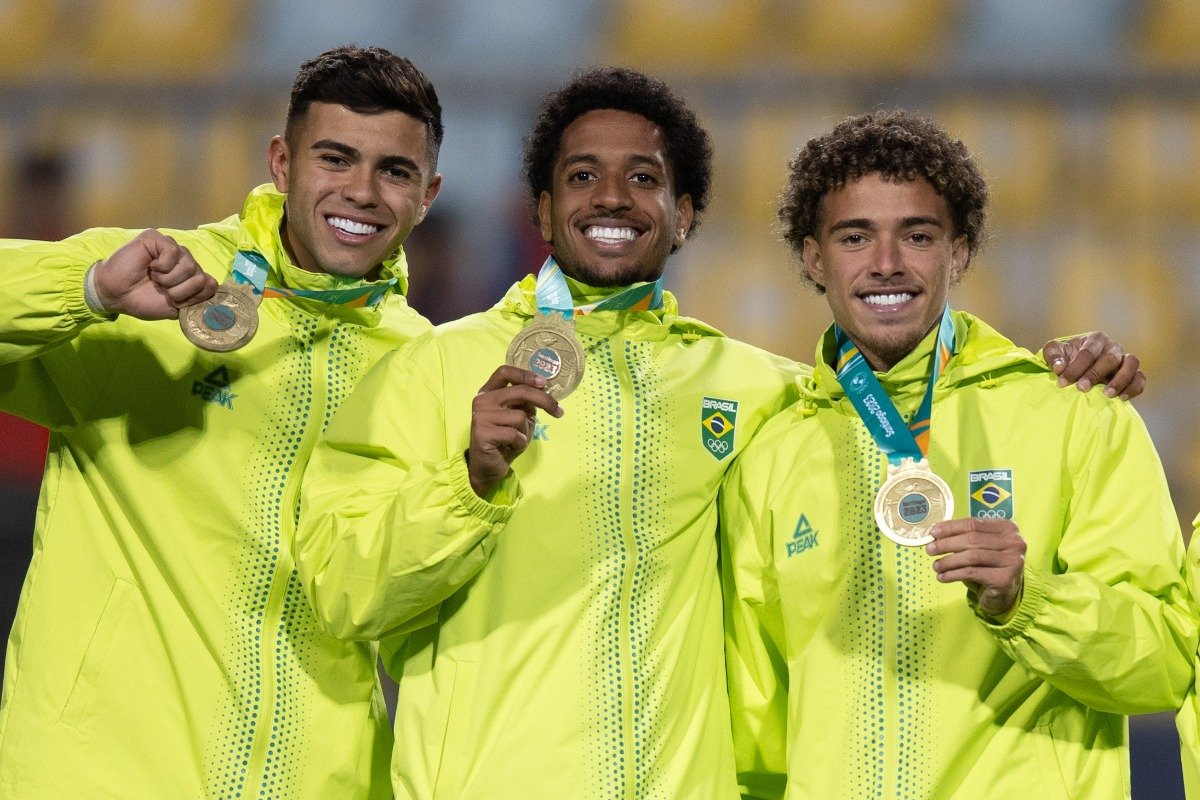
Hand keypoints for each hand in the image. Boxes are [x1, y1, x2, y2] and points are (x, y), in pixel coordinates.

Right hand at [92, 230, 217, 318]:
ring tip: (154, 278)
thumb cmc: (143, 300)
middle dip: (179, 290)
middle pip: (200, 277)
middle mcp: (184, 260)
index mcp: (190, 276)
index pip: (210, 285)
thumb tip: (213, 286)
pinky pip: (173, 251)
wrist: (116, 295)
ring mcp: (172, 248)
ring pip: (189, 266)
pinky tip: (150, 266)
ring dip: (169, 279)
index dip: (193, 297)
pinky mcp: (157, 239)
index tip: (175, 301)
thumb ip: (196, 299)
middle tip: (161, 288)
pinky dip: (162, 266)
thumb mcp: (175, 307)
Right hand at [467, 365, 562, 496]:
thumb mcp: (518, 418)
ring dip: (526, 431)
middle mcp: (482, 400)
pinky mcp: (483, 432)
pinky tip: (509, 448)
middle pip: (520, 391)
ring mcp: (481, 416)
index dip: (525, 374)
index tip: (543, 383)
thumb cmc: (505, 441)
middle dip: (544, 400)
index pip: (504, 372)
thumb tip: (543, 390)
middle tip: (558, 412)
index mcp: (489, 392)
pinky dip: (519, 443)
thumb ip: (525, 403)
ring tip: (516, 440)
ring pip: (520, 416)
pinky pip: (515, 434)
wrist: (487, 467)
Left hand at [926, 517, 1025, 618]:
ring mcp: (1012, 561)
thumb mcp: (979, 548)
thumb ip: (964, 537)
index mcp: (1008, 528)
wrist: (1005, 595)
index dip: (951, 527)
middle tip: (930, 549)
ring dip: (948, 561)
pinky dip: (953, 574)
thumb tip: (936, 533)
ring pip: (972, 556)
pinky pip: (972, 573)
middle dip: (947, 544)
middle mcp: (1015, 542)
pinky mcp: (1004, 579)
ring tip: (936, 566)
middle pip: (972, 539)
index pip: (974, 523)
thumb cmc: (989, 567)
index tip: (933, 533)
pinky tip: (943, 577)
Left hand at [1043, 331, 1144, 399]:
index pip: (1088, 352)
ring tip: (1106, 395)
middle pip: (1110, 358)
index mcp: (1095, 339)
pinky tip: (1121, 398)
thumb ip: (1054, 356)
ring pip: (1132, 364)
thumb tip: (1059, 367)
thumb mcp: (1053, 351)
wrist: (1077, 367)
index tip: (1063, 382)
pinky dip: (1134, 387)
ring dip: (1121, 380)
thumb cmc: (1065, 357)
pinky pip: (1140, 378)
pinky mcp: (1132, 373)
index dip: (1075, 368)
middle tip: (1082, 388)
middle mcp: (1112, 347)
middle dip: (1095, 374)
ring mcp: (1124, 360)